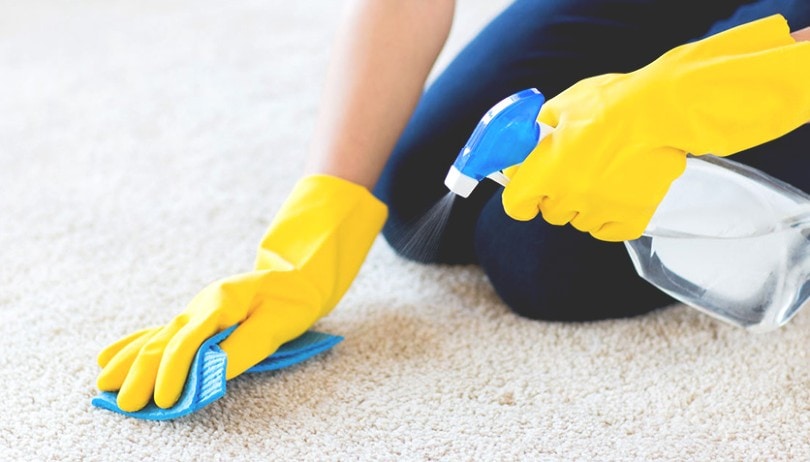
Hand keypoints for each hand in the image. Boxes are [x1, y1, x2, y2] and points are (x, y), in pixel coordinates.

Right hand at [96, 175, 386, 411]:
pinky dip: (134, 346)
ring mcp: (195, 310)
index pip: (188, 341)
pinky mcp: (197, 318)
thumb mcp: (277, 323)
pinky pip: (159, 333)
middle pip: (164, 341)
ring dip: (129, 363)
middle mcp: (201, 305)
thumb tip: (212, 372)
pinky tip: (109, 356)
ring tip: (103, 385)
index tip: (165, 400)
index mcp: (220, 302)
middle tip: (127, 405)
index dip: (174, 372)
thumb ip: (245, 346)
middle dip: (142, 375)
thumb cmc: (291, 300)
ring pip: (155, 338)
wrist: (297, 276)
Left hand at [502, 14, 809, 240]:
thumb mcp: (563, 106)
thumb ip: (536, 130)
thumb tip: (524, 143)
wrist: (662, 110)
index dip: (521, 196)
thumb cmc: (612, 103)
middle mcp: (569, 197)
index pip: (515, 205)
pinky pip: (608, 230)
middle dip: (555, 194)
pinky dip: (610, 218)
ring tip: (602, 175)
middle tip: (572, 171)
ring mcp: (600, 210)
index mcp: (546, 171)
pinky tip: (616, 194)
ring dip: (584, 204)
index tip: (528, 188)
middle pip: (550, 212)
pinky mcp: (631, 218)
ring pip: (579, 221)